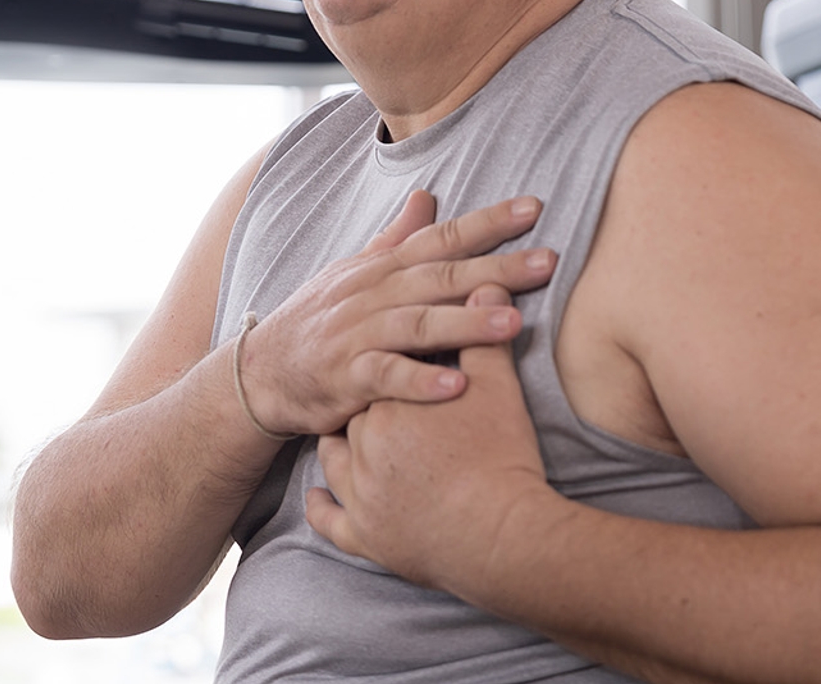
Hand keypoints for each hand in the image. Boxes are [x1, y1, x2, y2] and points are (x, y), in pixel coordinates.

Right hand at [238, 191, 556, 436]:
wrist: (261, 371)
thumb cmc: (320, 320)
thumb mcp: (354, 272)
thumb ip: (395, 238)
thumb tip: (427, 196)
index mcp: (382, 268)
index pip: (440, 237)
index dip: (487, 222)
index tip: (534, 208)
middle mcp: (373, 294)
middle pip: (441, 277)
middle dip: (497, 268)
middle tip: (549, 262)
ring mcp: (358, 335)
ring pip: (418, 325)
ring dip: (466, 324)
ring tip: (514, 324)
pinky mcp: (346, 378)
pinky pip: (386, 378)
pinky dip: (421, 383)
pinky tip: (458, 387)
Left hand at [305, 306, 553, 590]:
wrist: (501, 536)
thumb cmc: (501, 459)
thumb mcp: (499, 388)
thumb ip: (484, 335)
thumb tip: (486, 284)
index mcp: (391, 400)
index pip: (378, 367)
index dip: (388, 360)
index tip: (397, 354)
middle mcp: (364, 444)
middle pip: (352, 412)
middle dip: (363, 404)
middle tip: (378, 400)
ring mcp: (359, 494)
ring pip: (333, 462)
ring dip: (339, 452)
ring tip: (351, 442)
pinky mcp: (364, 536)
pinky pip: (330, 521)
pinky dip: (323, 509)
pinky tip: (318, 498)